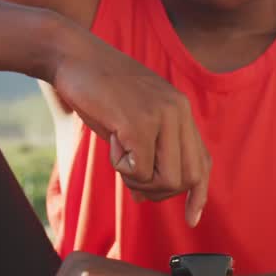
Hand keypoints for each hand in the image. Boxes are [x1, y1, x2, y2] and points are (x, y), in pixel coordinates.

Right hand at [50, 25, 210, 225]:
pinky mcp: (140, 123)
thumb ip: (147, 152)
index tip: (192, 218)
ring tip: (119, 156)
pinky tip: (112, 143)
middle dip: (159, 192)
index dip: (199, 194)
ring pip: (166, 179)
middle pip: (187, 178)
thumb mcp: (131, 121)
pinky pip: (140, 170)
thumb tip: (146, 196)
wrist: (73, 57)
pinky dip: (122, 168)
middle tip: (131, 179)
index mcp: (181, 110)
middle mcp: (179, 112)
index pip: (202, 162)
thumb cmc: (97, 91)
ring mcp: (162, 116)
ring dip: (139, 181)